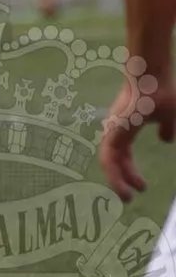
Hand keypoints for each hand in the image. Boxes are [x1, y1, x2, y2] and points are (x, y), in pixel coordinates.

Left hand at [101, 72, 173, 201]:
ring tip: (126, 197)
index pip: (124, 154)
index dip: (129, 171)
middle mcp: (115, 131)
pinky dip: (113, 173)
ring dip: (116, 181)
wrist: (151, 78)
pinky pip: (108, 158)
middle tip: (129, 198)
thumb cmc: (160, 93)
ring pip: (109, 162)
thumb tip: (166, 140)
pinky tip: (122, 185)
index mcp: (126, 129)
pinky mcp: (112, 132)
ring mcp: (112, 131)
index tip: (140, 186)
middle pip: (115, 160)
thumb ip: (167, 129)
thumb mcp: (168, 117)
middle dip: (122, 179)